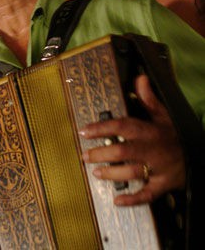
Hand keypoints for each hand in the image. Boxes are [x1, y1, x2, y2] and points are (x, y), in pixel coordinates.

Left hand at [80, 75, 184, 205]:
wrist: (198, 156)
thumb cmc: (174, 136)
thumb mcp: (163, 116)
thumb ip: (148, 99)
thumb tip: (140, 78)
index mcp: (149, 131)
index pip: (122, 126)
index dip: (102, 128)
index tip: (84, 130)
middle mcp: (152, 149)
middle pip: (123, 151)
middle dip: (102, 154)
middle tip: (85, 156)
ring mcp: (158, 168)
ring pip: (133, 172)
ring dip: (112, 174)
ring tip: (96, 173)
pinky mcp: (163, 185)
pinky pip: (148, 194)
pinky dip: (133, 199)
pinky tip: (118, 200)